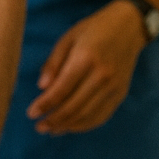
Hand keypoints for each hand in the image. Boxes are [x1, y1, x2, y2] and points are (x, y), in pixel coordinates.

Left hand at [28, 0, 147, 134]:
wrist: (128, 28)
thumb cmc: (92, 30)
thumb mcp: (67, 38)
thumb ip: (53, 63)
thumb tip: (42, 88)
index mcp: (85, 59)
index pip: (61, 89)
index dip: (45, 105)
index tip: (31, 114)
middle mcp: (102, 76)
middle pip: (75, 106)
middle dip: (54, 120)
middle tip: (38, 127)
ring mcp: (114, 87)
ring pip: (88, 115)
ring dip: (68, 126)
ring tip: (51, 130)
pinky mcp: (121, 94)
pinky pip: (102, 115)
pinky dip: (85, 124)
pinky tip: (71, 126)